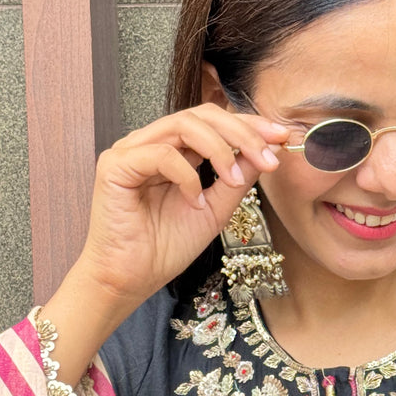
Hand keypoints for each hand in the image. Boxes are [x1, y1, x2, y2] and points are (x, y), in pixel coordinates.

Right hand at [41, 104, 289, 382]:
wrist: (129, 280)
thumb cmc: (164, 249)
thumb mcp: (215, 211)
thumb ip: (236, 181)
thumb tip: (266, 154)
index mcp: (173, 151)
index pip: (213, 122)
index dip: (249, 125)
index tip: (281, 137)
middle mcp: (151, 143)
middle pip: (202, 114)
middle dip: (242, 132)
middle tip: (269, 155)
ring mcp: (131, 150)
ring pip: (184, 124)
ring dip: (220, 149)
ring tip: (235, 179)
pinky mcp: (115, 165)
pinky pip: (161, 154)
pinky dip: (187, 176)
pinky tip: (195, 201)